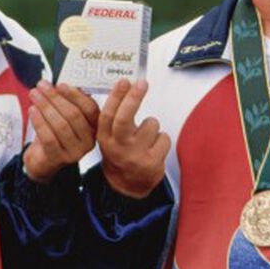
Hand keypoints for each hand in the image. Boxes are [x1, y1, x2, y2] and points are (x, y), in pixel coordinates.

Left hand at [24, 80, 99, 180]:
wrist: (44, 158)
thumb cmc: (55, 132)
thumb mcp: (64, 114)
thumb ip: (67, 100)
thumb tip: (60, 84)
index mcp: (94, 126)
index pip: (90, 108)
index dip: (75, 95)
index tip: (60, 84)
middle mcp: (89, 140)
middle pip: (74, 115)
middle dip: (55, 98)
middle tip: (41, 86)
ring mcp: (75, 152)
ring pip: (61, 125)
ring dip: (45, 106)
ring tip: (34, 95)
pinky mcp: (59, 158)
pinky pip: (48, 137)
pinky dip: (39, 121)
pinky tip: (32, 110)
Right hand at [97, 79, 169, 198]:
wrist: (126, 186)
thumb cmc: (120, 154)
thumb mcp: (108, 137)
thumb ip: (112, 117)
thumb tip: (123, 86)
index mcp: (105, 138)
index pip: (107, 115)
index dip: (116, 97)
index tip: (124, 81)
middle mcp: (118, 147)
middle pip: (125, 118)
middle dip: (134, 98)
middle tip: (142, 83)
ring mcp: (135, 156)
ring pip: (151, 124)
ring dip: (152, 126)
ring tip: (146, 136)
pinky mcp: (152, 164)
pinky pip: (164, 138)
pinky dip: (162, 139)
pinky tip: (154, 148)